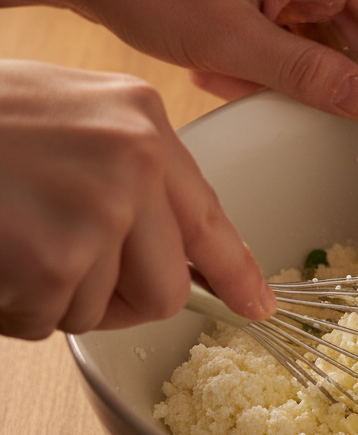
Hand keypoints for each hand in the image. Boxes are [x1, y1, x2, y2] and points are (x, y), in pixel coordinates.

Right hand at [0, 61, 273, 339]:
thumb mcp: (75, 115)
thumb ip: (133, 171)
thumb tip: (175, 248)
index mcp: (145, 123)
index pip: (211, 218)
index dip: (235, 273)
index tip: (256, 305)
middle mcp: (136, 163)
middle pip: (166, 287)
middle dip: (120, 299)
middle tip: (67, 272)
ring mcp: (100, 210)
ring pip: (104, 308)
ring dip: (56, 297)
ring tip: (15, 239)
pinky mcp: (56, 258)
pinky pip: (50, 319)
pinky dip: (16, 306)